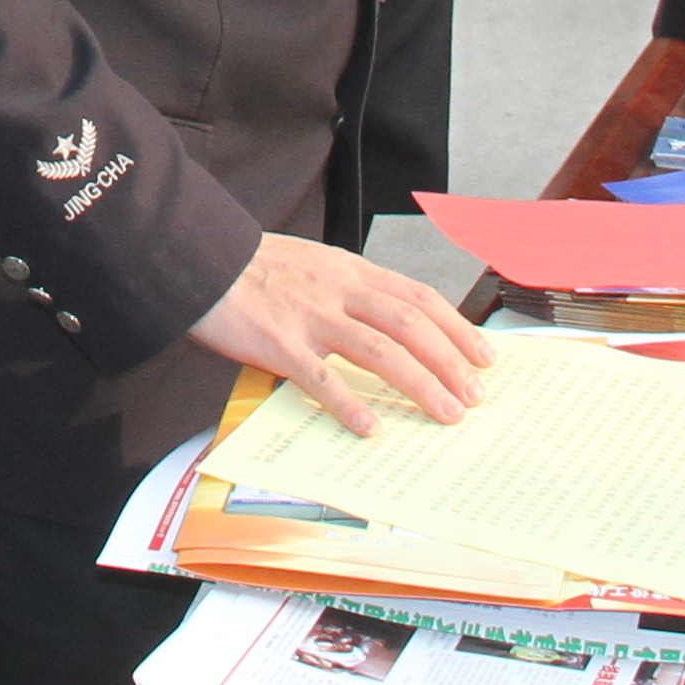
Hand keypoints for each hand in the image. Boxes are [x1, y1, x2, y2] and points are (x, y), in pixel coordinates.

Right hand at [187, 231, 501, 438]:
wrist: (199, 257)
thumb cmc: (253, 267)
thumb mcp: (314, 264)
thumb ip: (350, 290)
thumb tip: (389, 327)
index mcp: (350, 271)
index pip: (419, 298)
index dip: (457, 327)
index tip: (484, 356)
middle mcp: (339, 290)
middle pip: (411, 325)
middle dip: (451, 363)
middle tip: (475, 396)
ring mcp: (311, 316)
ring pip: (380, 351)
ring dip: (420, 385)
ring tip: (445, 414)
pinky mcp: (279, 343)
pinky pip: (322, 378)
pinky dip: (350, 404)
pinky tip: (370, 427)